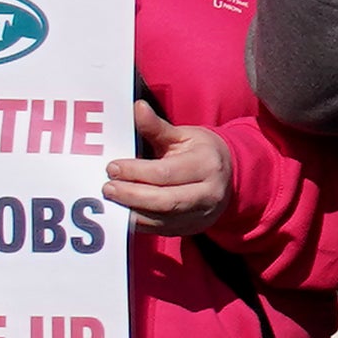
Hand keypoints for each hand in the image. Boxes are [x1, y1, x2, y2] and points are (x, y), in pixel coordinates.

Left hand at [107, 107, 233, 237]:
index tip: (112, 168)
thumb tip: (137, 108)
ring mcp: (201, 215)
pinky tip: (123, 212)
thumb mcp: (183, 135)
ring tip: (111, 201)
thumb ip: (157, 126)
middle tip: (107, 188)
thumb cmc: (201, 152)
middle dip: (132, 195)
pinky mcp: (191, 228)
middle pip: (165, 201)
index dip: (136, 172)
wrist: (230, 176)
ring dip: (132, 212)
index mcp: (207, 165)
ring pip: (162, 219)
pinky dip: (140, 223)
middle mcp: (208, 193)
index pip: (166, 173)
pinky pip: (161, 230)